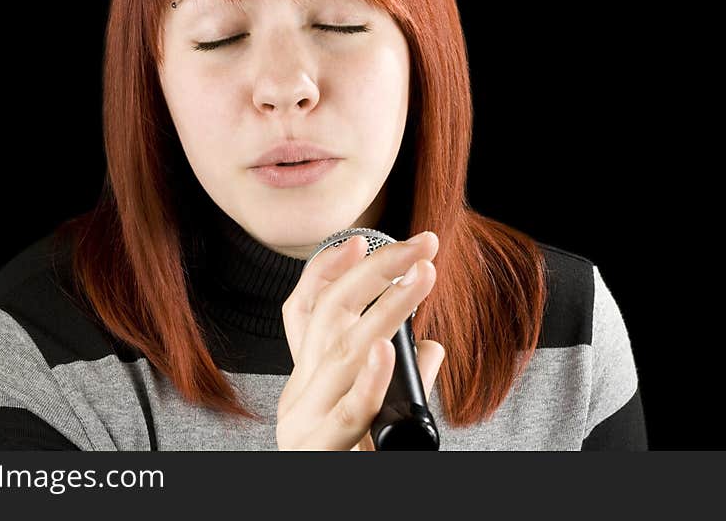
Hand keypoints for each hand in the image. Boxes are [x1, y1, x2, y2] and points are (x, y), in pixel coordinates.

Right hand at [276, 232, 444, 449]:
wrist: (328, 509)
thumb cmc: (357, 461)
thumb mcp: (375, 416)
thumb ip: (404, 381)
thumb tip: (435, 346)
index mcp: (307, 379)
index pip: (303, 313)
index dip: (326, 271)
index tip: (359, 239)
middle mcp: (298, 393)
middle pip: (328, 319)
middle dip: (375, 274)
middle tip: (421, 245)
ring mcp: (304, 421)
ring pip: (343, 353)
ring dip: (387, 310)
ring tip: (422, 277)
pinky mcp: (319, 452)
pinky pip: (347, 413)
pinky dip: (369, 379)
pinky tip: (388, 348)